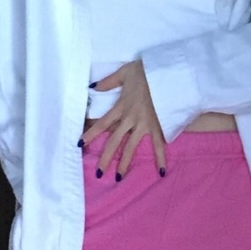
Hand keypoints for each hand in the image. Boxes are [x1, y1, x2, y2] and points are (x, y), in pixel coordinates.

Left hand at [82, 59, 167, 176]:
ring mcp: (145, 124)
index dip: (91, 134)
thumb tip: (93, 87)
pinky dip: (161, 158)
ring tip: (118, 178)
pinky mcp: (159, 126)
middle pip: (114, 141)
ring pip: (132, 146)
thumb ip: (108, 81)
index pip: (102, 123)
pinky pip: (159, 144)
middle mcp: (131, 118)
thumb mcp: (125, 72)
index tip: (80, 144)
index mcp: (121, 106)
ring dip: (125, 163)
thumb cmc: (148, 71)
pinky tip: (161, 172)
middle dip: (105, 157)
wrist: (170, 74)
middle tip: (98, 173)